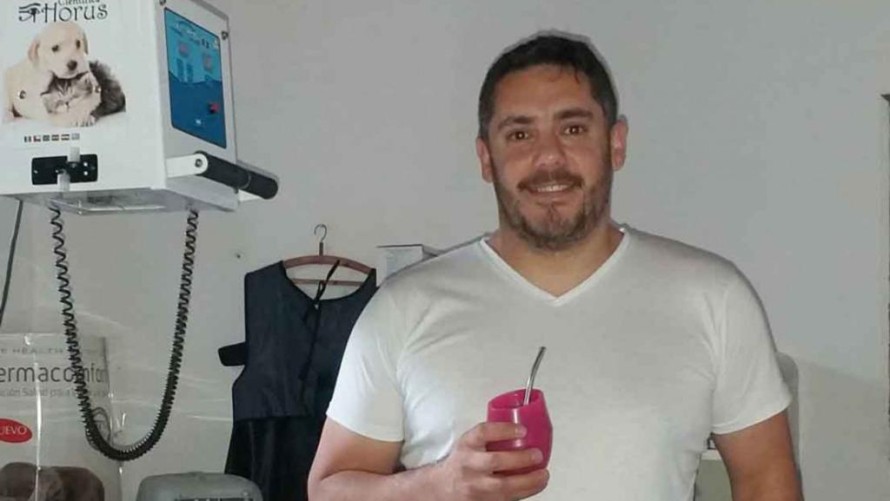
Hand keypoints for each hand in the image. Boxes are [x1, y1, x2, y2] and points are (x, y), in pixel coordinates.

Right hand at [432, 422, 548, 500]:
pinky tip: (535, 486)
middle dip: (520, 458)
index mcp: (467, 444)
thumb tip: (526, 430)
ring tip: (543, 474)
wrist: (443, 487)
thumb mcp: (470, 444)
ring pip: (502, 486)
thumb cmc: (463, 463)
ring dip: (528, 481)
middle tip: (537, 454)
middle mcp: (468, 465)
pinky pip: (506, 499)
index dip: (503, 430)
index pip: (483, 432)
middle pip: (494, 461)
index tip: (522, 430)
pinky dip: (524, 492)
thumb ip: (490, 438)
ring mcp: (474, 486)